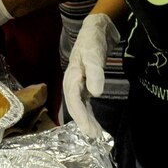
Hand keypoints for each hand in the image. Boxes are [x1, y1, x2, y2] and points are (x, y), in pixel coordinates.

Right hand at [62, 13, 119, 137]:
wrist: (95, 30)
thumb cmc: (92, 41)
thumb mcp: (94, 54)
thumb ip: (95, 72)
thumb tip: (95, 94)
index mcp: (71, 75)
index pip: (74, 100)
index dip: (81, 116)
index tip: (90, 131)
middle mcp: (72, 81)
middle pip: (74, 105)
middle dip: (83, 122)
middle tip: (94, 137)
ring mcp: (78, 83)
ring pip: (79, 105)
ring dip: (85, 119)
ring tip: (95, 134)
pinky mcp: (85, 83)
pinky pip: (84, 102)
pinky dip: (88, 112)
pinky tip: (93, 121)